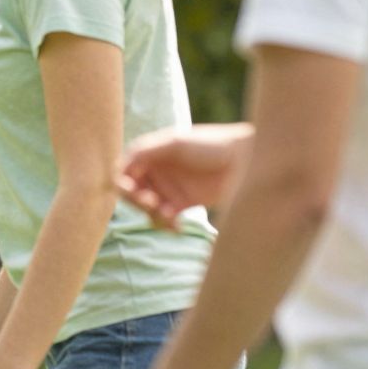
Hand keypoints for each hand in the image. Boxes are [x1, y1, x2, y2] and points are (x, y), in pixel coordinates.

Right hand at [116, 124, 253, 229]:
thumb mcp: (176, 142)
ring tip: (169, 216)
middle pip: (132, 192)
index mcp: (151, 152)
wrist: (246, 161)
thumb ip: (147, 151)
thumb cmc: (212, 145)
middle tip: (151, 204)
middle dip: (137, 201)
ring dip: (152, 215)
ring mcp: (169, 188)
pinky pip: (164, 218)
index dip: (122, 182)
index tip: (133, 191)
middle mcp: (157, 170)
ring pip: (147, 208)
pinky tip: (178, 226)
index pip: (124, 170)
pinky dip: (166, 224)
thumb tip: (121, 165)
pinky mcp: (182, 204)